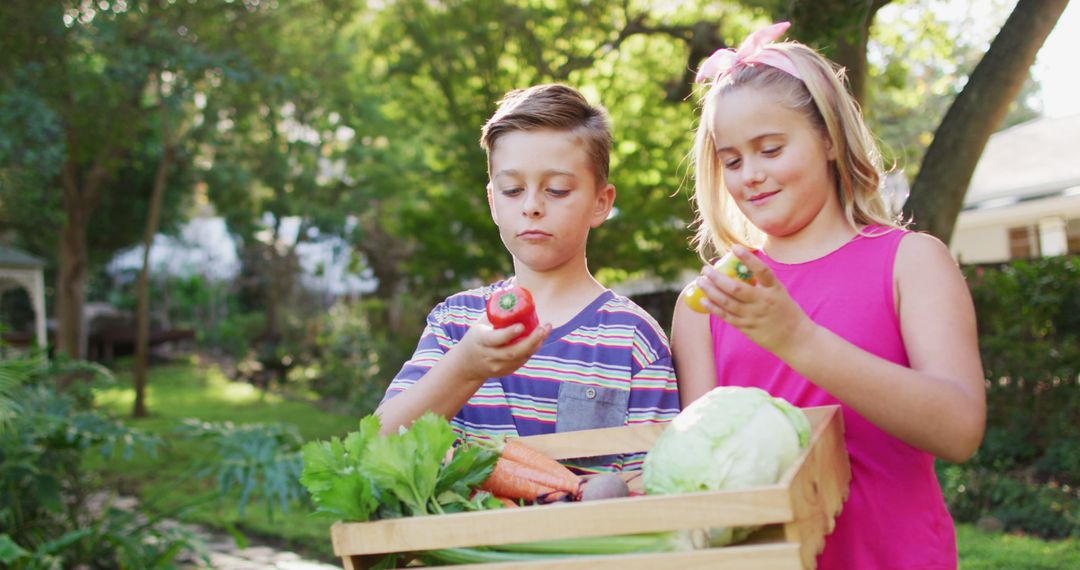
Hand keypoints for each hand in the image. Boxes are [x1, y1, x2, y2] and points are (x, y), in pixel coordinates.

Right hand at [455, 314, 550, 382]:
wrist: (467, 364)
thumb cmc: (477, 336)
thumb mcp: (481, 322)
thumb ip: (496, 307)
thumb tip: (513, 282)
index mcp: (481, 341)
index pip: (495, 339)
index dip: (508, 334)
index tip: (521, 326)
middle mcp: (489, 356)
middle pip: (512, 352)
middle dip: (531, 340)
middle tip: (543, 327)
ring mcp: (498, 366)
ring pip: (520, 357)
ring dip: (535, 344)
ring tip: (546, 329)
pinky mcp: (506, 371)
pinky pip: (522, 361)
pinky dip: (532, 349)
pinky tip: (539, 339)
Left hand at [693, 246, 814, 356]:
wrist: (795, 338)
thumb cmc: (785, 311)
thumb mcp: (779, 292)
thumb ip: (762, 282)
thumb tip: (739, 267)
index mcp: (775, 289)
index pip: (762, 271)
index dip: (748, 258)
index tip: (735, 247)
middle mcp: (763, 302)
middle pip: (736, 288)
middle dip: (717, 277)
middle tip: (705, 269)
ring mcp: (754, 316)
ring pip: (727, 302)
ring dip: (711, 291)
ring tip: (700, 281)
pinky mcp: (747, 328)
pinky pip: (726, 316)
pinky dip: (713, 308)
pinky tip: (703, 300)